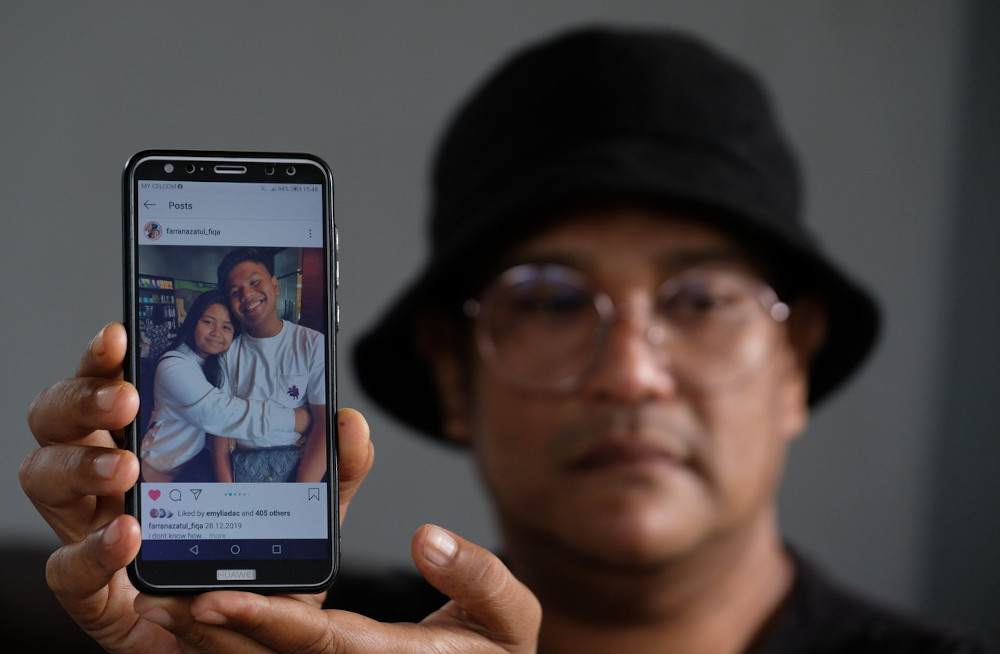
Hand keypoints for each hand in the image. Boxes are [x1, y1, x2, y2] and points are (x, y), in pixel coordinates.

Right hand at [20, 322, 374, 652]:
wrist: (248, 640)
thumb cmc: (259, 565)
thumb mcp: (304, 512)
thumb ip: (332, 471)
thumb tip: (349, 421)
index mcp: (152, 444)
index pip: (113, 386)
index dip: (106, 358)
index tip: (121, 333)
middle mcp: (109, 480)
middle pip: (58, 420)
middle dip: (83, 400)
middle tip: (126, 400)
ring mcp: (92, 531)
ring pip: (44, 479)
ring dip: (81, 465)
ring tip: (127, 466)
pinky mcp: (93, 591)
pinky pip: (66, 568)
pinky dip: (92, 549)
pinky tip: (126, 534)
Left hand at [133, 524, 540, 652]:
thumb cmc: (497, 652)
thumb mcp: (511, 617)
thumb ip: (477, 576)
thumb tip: (427, 539)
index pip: (315, 644)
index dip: (264, 620)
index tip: (216, 596)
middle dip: (211, 630)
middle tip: (160, 593)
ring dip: (209, 634)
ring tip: (162, 593)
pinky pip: (275, 652)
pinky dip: (235, 633)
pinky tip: (204, 602)